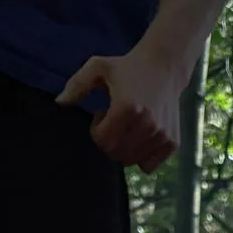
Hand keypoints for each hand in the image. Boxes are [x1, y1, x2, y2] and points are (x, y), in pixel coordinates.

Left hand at [57, 44, 184, 173]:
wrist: (165, 66)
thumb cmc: (127, 66)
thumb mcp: (98, 67)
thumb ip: (77, 85)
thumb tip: (59, 103)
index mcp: (127, 107)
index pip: (103, 141)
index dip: (96, 131)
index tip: (100, 114)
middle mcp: (146, 124)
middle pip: (116, 154)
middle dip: (109, 141)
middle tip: (114, 121)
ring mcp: (161, 135)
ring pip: (132, 161)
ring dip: (124, 148)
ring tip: (127, 126)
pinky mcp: (172, 142)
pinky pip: (149, 166)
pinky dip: (141, 156)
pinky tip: (141, 136)